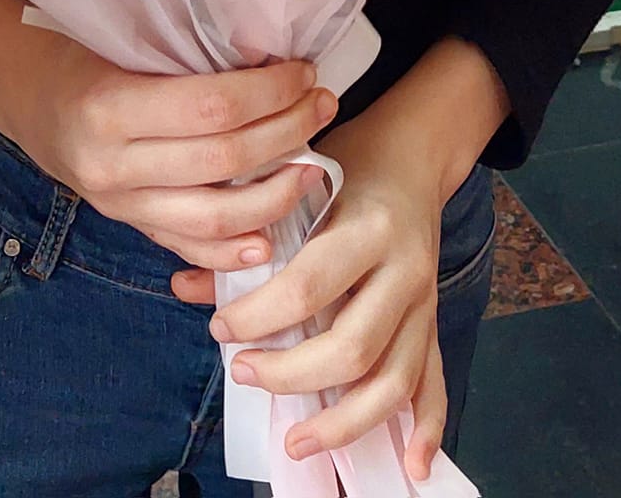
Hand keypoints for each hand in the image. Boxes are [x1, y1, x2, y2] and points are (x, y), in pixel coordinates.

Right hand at [0, 0, 337, 269]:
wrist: (27, 96)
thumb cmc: (83, 48)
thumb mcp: (121, 34)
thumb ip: (184, 51)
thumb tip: (270, 54)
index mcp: (110, 106)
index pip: (212, 108)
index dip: (270, 92)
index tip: (304, 71)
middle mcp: (112, 164)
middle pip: (223, 163)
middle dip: (287, 133)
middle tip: (323, 105)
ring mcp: (119, 205)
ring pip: (213, 220)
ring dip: (276, 196)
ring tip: (313, 165)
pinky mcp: (128, 227)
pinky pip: (187, 249)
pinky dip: (233, 251)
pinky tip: (272, 237)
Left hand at [170, 37, 510, 483]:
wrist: (412, 155)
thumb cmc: (347, 167)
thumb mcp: (297, 186)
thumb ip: (247, 237)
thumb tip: (186, 287)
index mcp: (369, 226)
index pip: (308, 287)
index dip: (258, 317)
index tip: (220, 327)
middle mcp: (405, 268)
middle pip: (353, 347)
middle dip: (291, 375)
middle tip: (243, 373)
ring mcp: (425, 301)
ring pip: (394, 380)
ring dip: (344, 421)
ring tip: (296, 440)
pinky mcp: (432, 321)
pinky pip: (435, 382)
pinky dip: (427, 428)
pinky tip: (412, 465)